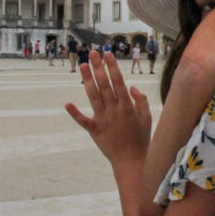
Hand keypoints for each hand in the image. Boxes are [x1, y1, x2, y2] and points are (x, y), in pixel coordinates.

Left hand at [65, 51, 152, 166]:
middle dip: (98, 67)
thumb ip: (140, 101)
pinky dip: (75, 113)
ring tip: (82, 65)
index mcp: (127, 106)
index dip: (112, 66)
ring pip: (93, 97)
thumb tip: (131, 86)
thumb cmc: (141, 139)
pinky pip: (83, 121)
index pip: (118, 81)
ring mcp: (103, 120)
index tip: (107, 54)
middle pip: (104, 85)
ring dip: (87, 80)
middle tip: (92, 53)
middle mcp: (114, 110)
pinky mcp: (95, 131)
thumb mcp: (147, 118)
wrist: (132, 162)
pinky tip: (67, 103)